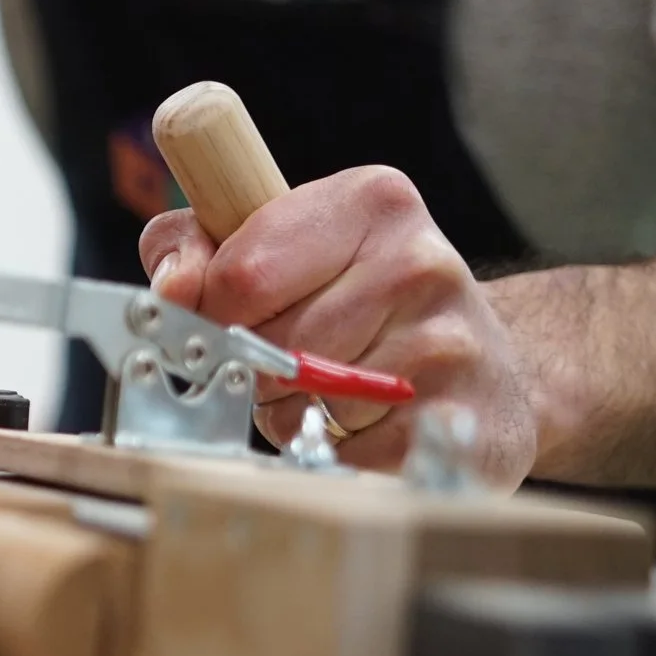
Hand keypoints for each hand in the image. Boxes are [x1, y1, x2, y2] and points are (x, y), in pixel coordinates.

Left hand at [137, 165, 539, 486]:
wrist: (485, 369)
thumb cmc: (357, 304)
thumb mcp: (281, 246)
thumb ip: (199, 249)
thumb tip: (170, 289)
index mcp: (370, 201)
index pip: (238, 276)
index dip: (213, 316)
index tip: (229, 321)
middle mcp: (419, 262)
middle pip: (269, 347)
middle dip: (258, 370)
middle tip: (294, 363)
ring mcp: (447, 341)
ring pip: (306, 403)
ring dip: (296, 414)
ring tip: (334, 391)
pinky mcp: (457, 419)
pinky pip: (346, 453)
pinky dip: (338, 452)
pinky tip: (370, 426)